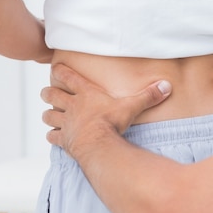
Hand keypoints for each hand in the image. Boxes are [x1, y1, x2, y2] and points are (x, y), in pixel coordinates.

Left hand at [41, 63, 171, 156]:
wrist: (97, 144)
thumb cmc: (112, 122)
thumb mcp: (131, 106)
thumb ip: (148, 96)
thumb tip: (167, 85)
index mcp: (86, 94)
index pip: (68, 77)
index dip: (60, 72)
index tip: (54, 68)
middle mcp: (72, 106)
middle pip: (53, 95)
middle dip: (48, 93)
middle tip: (46, 92)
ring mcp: (66, 123)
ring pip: (49, 116)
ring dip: (48, 115)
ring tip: (48, 114)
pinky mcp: (64, 139)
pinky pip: (53, 137)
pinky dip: (52, 136)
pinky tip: (53, 136)